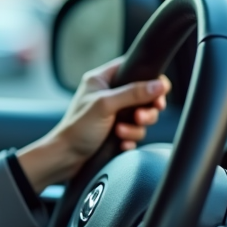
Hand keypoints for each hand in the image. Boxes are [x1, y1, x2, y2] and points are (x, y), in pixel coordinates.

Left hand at [17, 57, 170, 192]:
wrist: (66, 158)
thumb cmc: (77, 128)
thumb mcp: (105, 105)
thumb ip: (133, 93)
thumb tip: (159, 85)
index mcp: (101, 80)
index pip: (133, 68)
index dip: (150, 78)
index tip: (160, 91)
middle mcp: (108, 94)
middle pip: (144, 95)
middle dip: (146, 110)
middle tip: (139, 117)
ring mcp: (113, 114)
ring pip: (142, 116)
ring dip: (135, 128)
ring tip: (120, 133)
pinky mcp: (117, 131)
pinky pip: (136, 132)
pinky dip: (130, 138)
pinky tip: (120, 143)